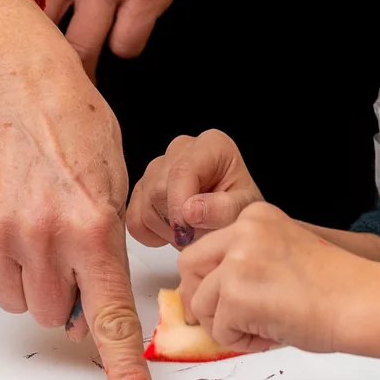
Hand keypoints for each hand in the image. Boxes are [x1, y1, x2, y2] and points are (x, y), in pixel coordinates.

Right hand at [0, 0, 153, 379]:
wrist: (21, 84)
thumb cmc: (77, 125)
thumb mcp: (116, 184)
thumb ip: (106, 251)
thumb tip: (88, 306)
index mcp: (93, 226)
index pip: (108, 315)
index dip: (122, 366)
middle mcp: (43, 234)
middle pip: (54, 314)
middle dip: (66, 295)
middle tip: (69, 252)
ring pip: (18, 299)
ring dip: (32, 278)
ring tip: (39, 226)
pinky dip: (1, 257)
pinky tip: (12, 215)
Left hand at [7, 0, 266, 78]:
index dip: (12, 21)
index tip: (21, 35)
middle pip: (38, 29)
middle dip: (43, 54)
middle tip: (50, 64)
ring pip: (80, 49)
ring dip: (85, 63)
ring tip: (87, 68)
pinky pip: (126, 45)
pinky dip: (127, 44)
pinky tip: (129, 32)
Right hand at [127, 129, 262, 248]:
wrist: (230, 219)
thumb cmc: (240, 209)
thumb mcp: (245, 210)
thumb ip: (224, 209)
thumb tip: (190, 210)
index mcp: (211, 145)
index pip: (182, 171)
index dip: (179, 204)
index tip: (187, 231)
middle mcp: (180, 149)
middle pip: (158, 189)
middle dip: (177, 221)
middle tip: (200, 234)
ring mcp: (157, 167)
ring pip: (145, 205)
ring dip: (167, 230)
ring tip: (192, 232)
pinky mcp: (142, 188)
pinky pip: (134, 218)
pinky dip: (151, 234)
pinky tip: (174, 232)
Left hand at [178, 202, 364, 352]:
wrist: (360, 301)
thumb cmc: (335, 284)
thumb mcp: (281, 252)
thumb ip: (246, 260)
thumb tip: (209, 292)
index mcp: (254, 216)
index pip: (207, 245)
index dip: (210, 277)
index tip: (220, 297)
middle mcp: (242, 230)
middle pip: (189, 264)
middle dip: (198, 296)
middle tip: (217, 320)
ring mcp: (237, 261)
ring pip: (200, 302)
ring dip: (224, 325)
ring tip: (262, 328)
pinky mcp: (236, 295)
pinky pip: (219, 329)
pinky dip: (241, 341)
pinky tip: (271, 335)